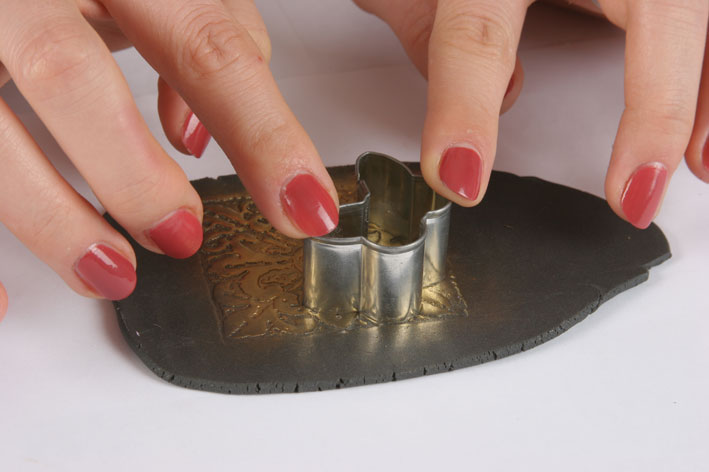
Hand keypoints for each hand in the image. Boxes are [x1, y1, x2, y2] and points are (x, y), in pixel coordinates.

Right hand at [0, 0, 339, 318]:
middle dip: (133, 175)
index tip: (305, 207)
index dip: (264, 135)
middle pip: (70, 78)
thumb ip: (204, 36)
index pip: (208, 48)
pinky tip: (0, 300)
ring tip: (110, 272)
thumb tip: (195, 135)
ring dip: (52, 219)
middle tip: (181, 236)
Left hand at [354, 0, 708, 226]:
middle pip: (657, 10)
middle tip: (631, 194)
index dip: (466, 108)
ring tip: (693, 168)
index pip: (478, 31)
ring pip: (704, 18)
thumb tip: (489, 94)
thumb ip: (422, 16)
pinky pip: (708, 18)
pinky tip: (705, 133)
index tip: (459, 175)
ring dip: (706, 97)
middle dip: (654, 108)